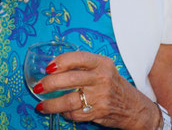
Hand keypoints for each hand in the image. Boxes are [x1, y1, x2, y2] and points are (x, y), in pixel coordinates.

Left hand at [35, 51, 158, 129]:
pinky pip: (75, 114)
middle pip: (70, 79)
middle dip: (50, 84)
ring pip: (69, 100)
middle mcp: (102, 78)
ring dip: (52, 104)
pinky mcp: (98, 112)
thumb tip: (53, 68)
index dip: (60, 62)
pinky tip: (62, 111)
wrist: (133, 107)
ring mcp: (100, 96)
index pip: (78, 57)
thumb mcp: (103, 68)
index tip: (48, 67)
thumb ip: (83, 66)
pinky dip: (66, 113)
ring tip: (41, 106)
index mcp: (102, 63)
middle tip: (38, 87)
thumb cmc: (113, 84)